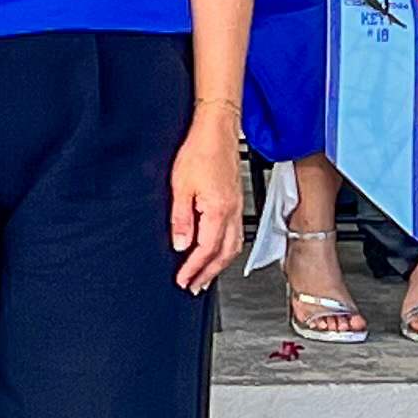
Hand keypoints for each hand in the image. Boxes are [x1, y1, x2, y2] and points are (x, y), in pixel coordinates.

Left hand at [170, 108, 245, 292]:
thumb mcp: (180, 186)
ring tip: (204, 276)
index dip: (194, 268)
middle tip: (194, 287)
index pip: (206, 250)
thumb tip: (181, 244)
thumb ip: (181, 219)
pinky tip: (217, 251)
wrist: (217, 130)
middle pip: (224, 254)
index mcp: (218, 210)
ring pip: (233, 247)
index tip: (183, 280)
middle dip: (208, 274)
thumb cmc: (200, 151)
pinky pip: (235, 235)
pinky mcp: (235, 201)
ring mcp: (236, 207)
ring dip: (219, 265)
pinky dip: (226, 250)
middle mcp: (231, 213)